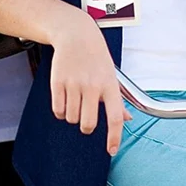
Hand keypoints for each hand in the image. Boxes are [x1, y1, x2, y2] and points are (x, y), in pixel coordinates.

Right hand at [50, 14, 130, 156]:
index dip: (114, 137)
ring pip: (71, 119)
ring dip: (72, 115)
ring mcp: (75, 84)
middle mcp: (93, 86)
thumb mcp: (112, 75)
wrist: (77, 35)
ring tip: (76, 97)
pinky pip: (58, 110)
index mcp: (110, 85)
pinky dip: (60, 110)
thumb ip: (118, 99)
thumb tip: (128, 119)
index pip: (115, 117)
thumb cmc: (97, 57)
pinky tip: (65, 97)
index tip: (111, 150)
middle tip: (86, 116)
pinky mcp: (58, 83)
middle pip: (88, 124)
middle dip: (86, 127)